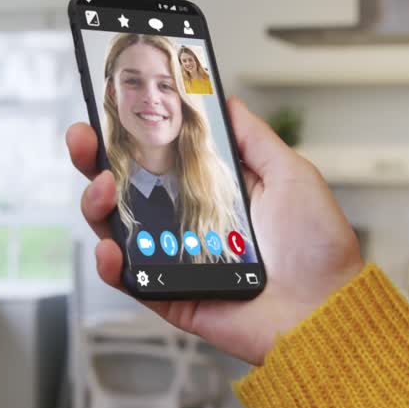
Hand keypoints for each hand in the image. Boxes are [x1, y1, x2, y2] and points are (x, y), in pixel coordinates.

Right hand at [68, 97, 364, 365]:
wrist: (326, 308)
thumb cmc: (317, 248)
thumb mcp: (290, 173)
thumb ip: (252, 138)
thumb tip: (224, 99)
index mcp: (209, 190)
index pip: (155, 157)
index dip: (126, 134)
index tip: (105, 109)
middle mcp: (185, 222)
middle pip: (123, 188)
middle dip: (94, 160)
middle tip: (82, 139)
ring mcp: (173, 260)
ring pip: (116, 229)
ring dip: (96, 204)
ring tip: (103, 188)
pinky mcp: (170, 296)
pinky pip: (128, 280)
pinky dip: (109, 264)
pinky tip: (109, 246)